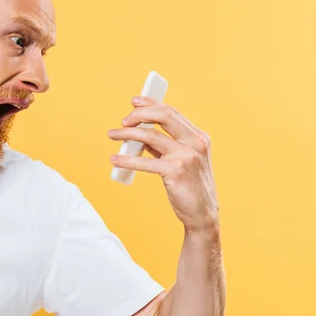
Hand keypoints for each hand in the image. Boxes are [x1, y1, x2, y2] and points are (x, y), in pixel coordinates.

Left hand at [108, 96, 218, 231]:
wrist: (203, 214)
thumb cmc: (191, 187)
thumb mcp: (183, 161)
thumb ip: (166, 147)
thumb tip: (141, 137)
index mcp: (198, 137)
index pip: (172, 112)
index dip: (151, 104)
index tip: (135, 102)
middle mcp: (195, 143)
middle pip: (164, 115)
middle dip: (139, 114)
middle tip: (123, 120)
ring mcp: (186, 156)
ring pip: (150, 136)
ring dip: (127, 133)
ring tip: (113, 135)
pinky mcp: (175, 172)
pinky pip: (145, 162)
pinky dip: (126, 159)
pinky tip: (115, 159)